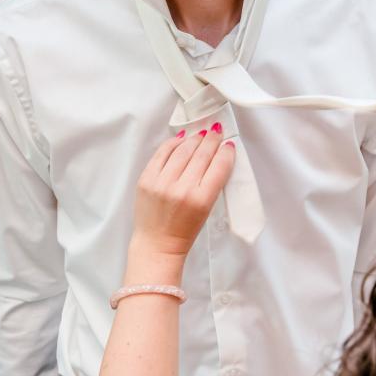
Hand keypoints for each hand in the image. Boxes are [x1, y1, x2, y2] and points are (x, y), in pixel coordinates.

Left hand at [130, 126, 235, 257]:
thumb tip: (216, 156)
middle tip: (216, 131)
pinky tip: (181, 138)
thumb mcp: (207, 210)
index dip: (225, 152)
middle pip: (201, 154)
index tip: (228, 145)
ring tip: (201, 133)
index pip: (219, 166)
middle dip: (211, 140)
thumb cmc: (185, 231)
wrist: (157, 244)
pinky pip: (162, 154)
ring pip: (182, 150)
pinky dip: (173, 144)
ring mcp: (161, 183)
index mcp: (202, 200)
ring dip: (195, 139)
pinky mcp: (146, 180)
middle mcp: (182, 189)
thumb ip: (212, 184)